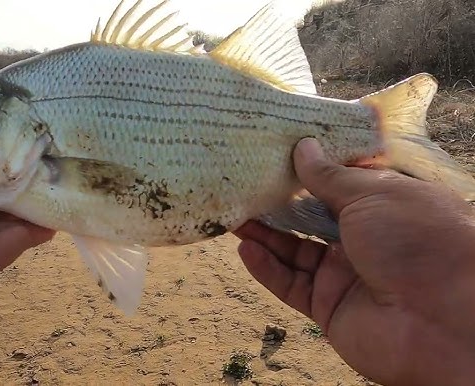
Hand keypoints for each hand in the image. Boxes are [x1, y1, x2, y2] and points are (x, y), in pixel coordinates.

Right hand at [235, 139, 474, 385]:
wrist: (444, 320)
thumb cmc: (417, 240)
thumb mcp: (372, 194)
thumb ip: (330, 176)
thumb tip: (303, 146)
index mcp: (384, 205)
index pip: (338, 184)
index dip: (307, 170)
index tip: (273, 153)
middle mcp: (364, 238)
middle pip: (310, 218)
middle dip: (277, 203)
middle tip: (242, 184)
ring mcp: (344, 274)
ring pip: (294, 251)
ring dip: (264, 235)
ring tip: (233, 215)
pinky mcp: (328, 307)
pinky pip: (290, 285)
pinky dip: (267, 268)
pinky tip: (245, 249)